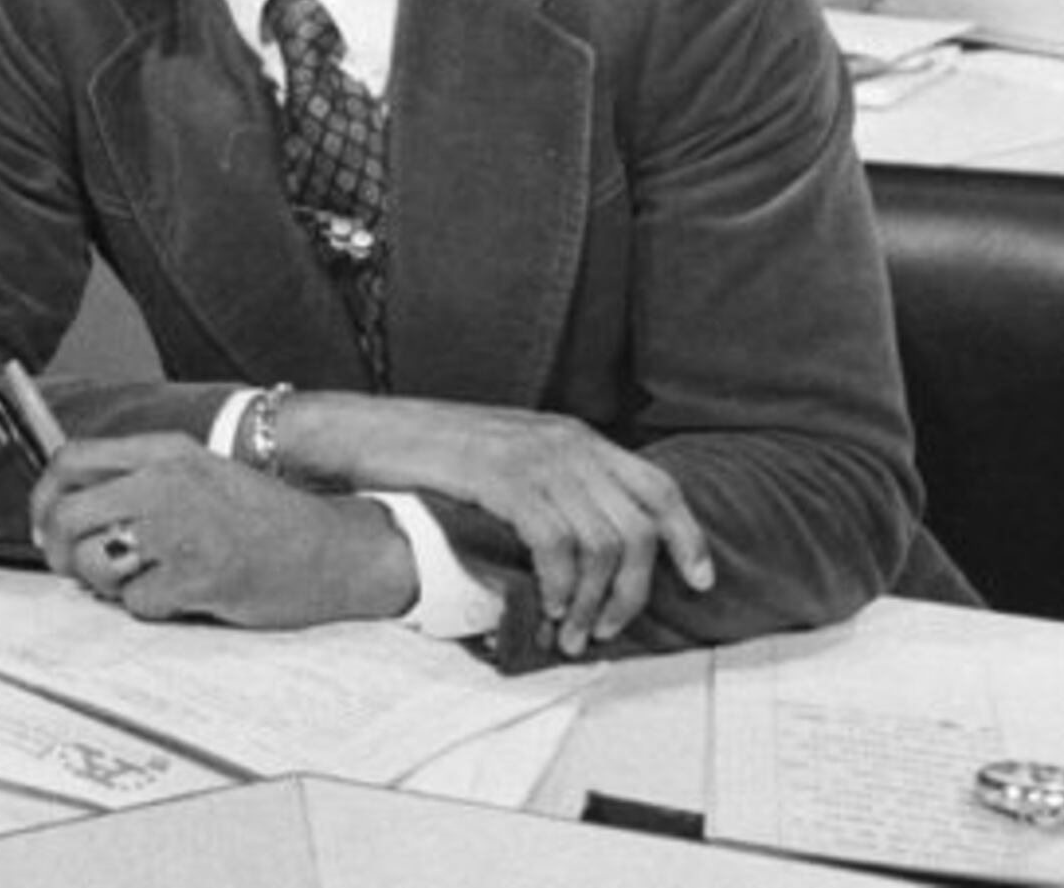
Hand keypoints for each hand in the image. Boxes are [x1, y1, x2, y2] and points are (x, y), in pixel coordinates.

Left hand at [29, 434, 414, 628]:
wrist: (333, 550)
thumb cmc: (261, 520)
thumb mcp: (198, 475)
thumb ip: (136, 482)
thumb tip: (61, 513)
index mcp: (166, 451)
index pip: (70, 460)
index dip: (44, 497)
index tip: (47, 524)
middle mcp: (168, 482)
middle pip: (67, 515)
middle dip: (61, 550)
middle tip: (75, 567)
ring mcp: (182, 529)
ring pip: (95, 563)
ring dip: (108, 584)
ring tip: (146, 578)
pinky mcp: (198, 577)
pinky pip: (136, 603)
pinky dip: (152, 608)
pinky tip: (183, 594)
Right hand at [269, 394, 715, 654]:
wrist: (363, 431)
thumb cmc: (427, 454)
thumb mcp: (507, 459)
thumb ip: (552, 485)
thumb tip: (592, 544)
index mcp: (574, 436)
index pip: (658, 488)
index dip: (688, 538)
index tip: (699, 581)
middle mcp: (565, 443)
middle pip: (638, 529)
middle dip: (632, 593)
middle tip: (607, 631)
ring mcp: (534, 457)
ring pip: (602, 545)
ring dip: (592, 602)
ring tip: (572, 632)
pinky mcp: (502, 478)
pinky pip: (557, 545)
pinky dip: (558, 586)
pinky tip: (543, 607)